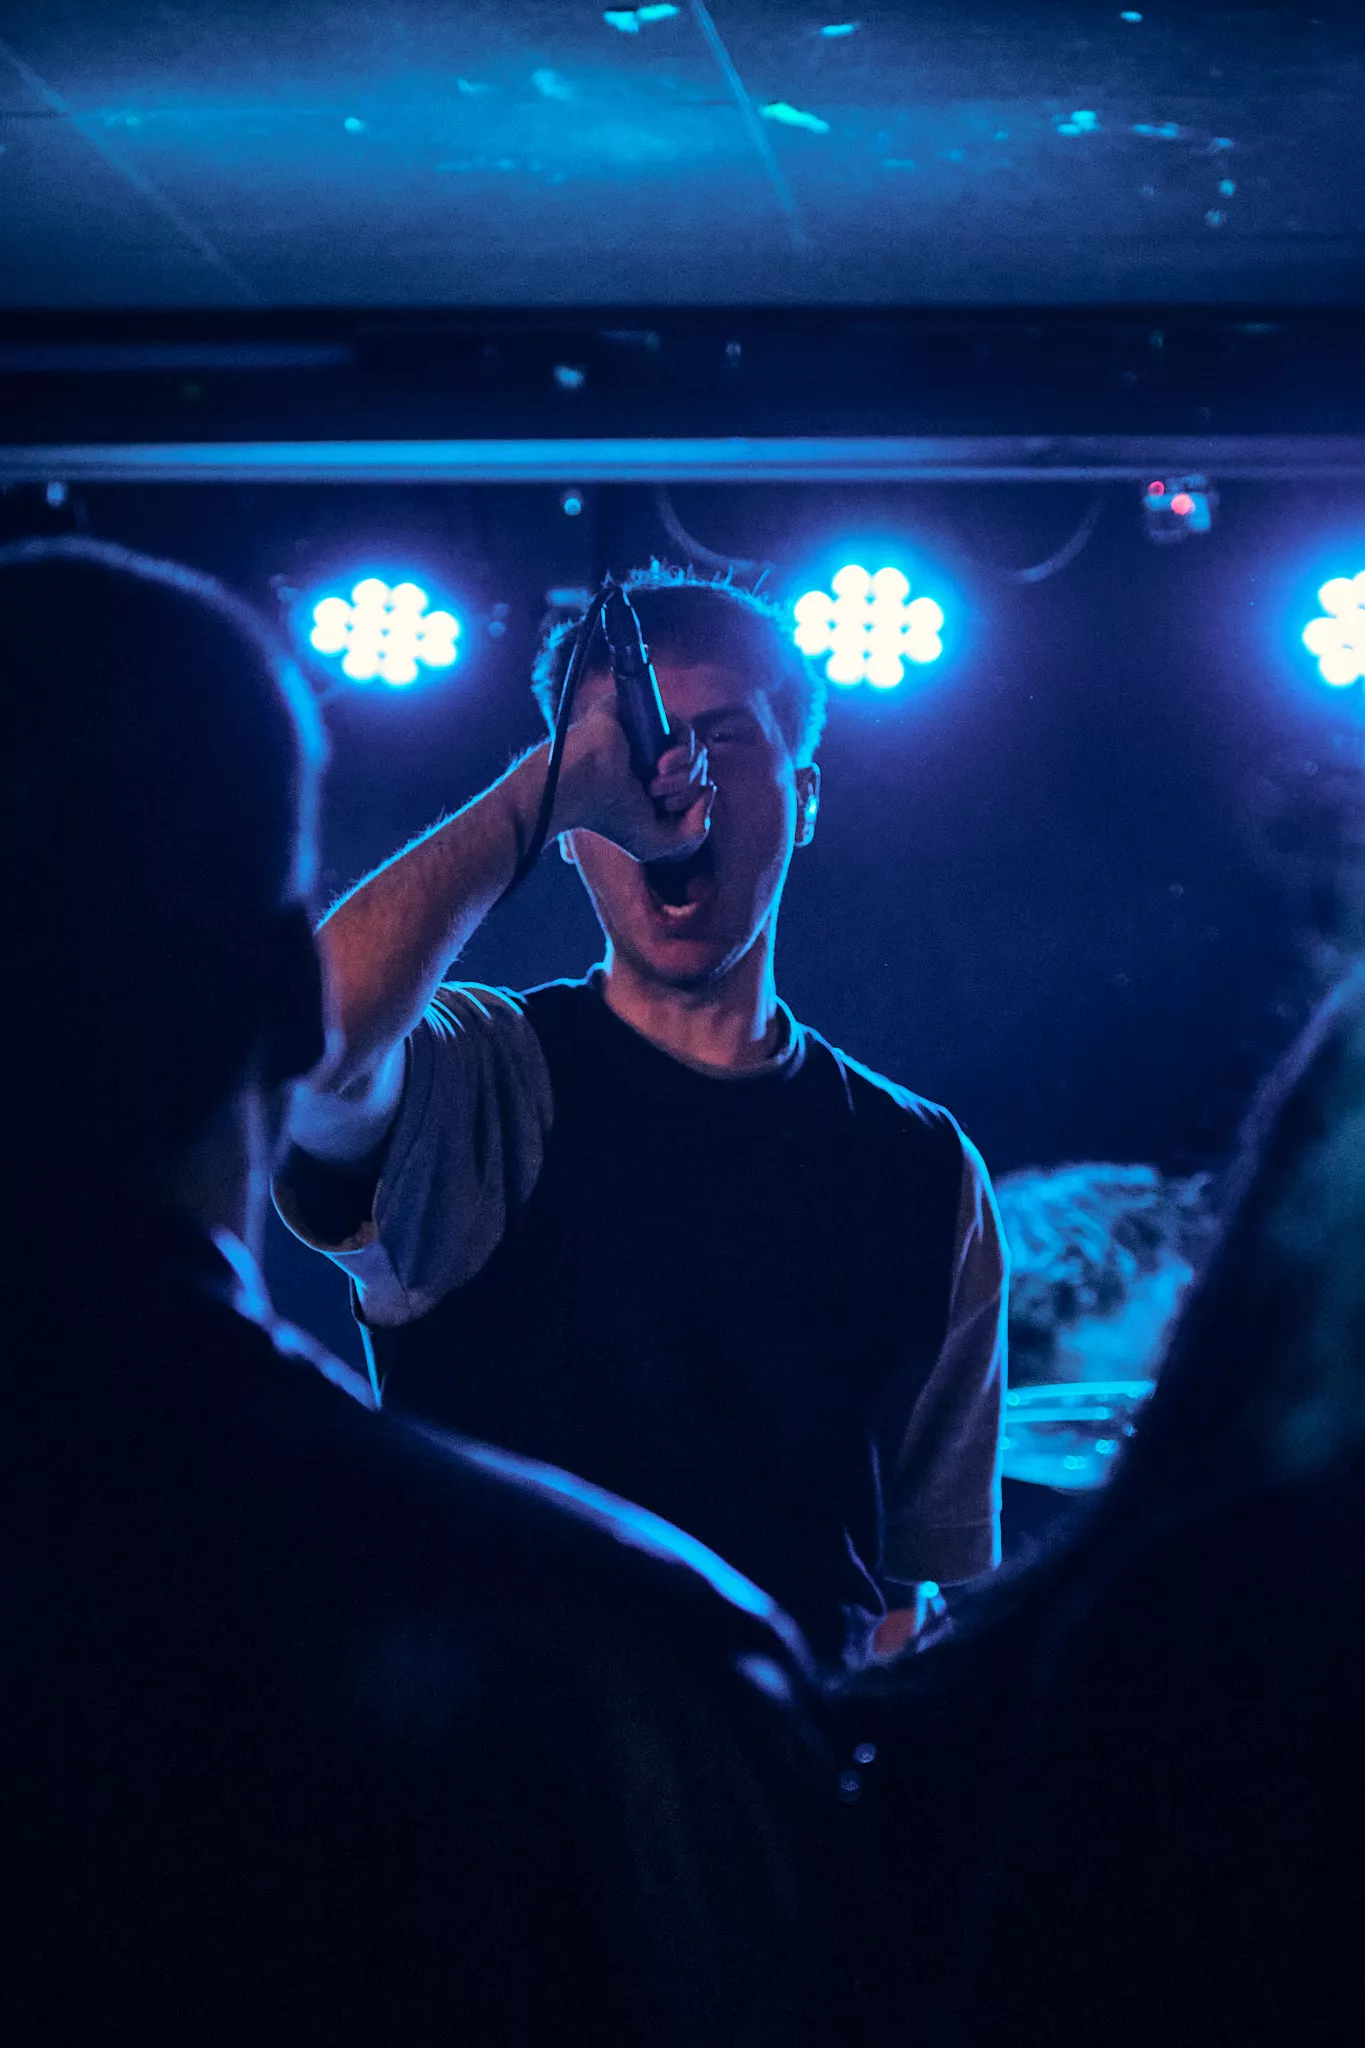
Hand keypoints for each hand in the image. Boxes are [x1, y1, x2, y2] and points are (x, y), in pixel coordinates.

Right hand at [551, 691, 714, 863]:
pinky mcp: (647, 714)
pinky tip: (662, 765)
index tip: (668, 810)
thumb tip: (711, 790)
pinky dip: (683, 753)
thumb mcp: (657, 843)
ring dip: (685, 775)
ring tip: (656, 785)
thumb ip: (694, 832)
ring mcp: (653, 736)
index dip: (696, 802)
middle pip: (701, 770)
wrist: (580, 787)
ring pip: (698, 751)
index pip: (698, 788)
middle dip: (688, 791)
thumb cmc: (609, 818)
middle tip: (658, 798)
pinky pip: (685, 729)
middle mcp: (657, 760)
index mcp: (658, 786)